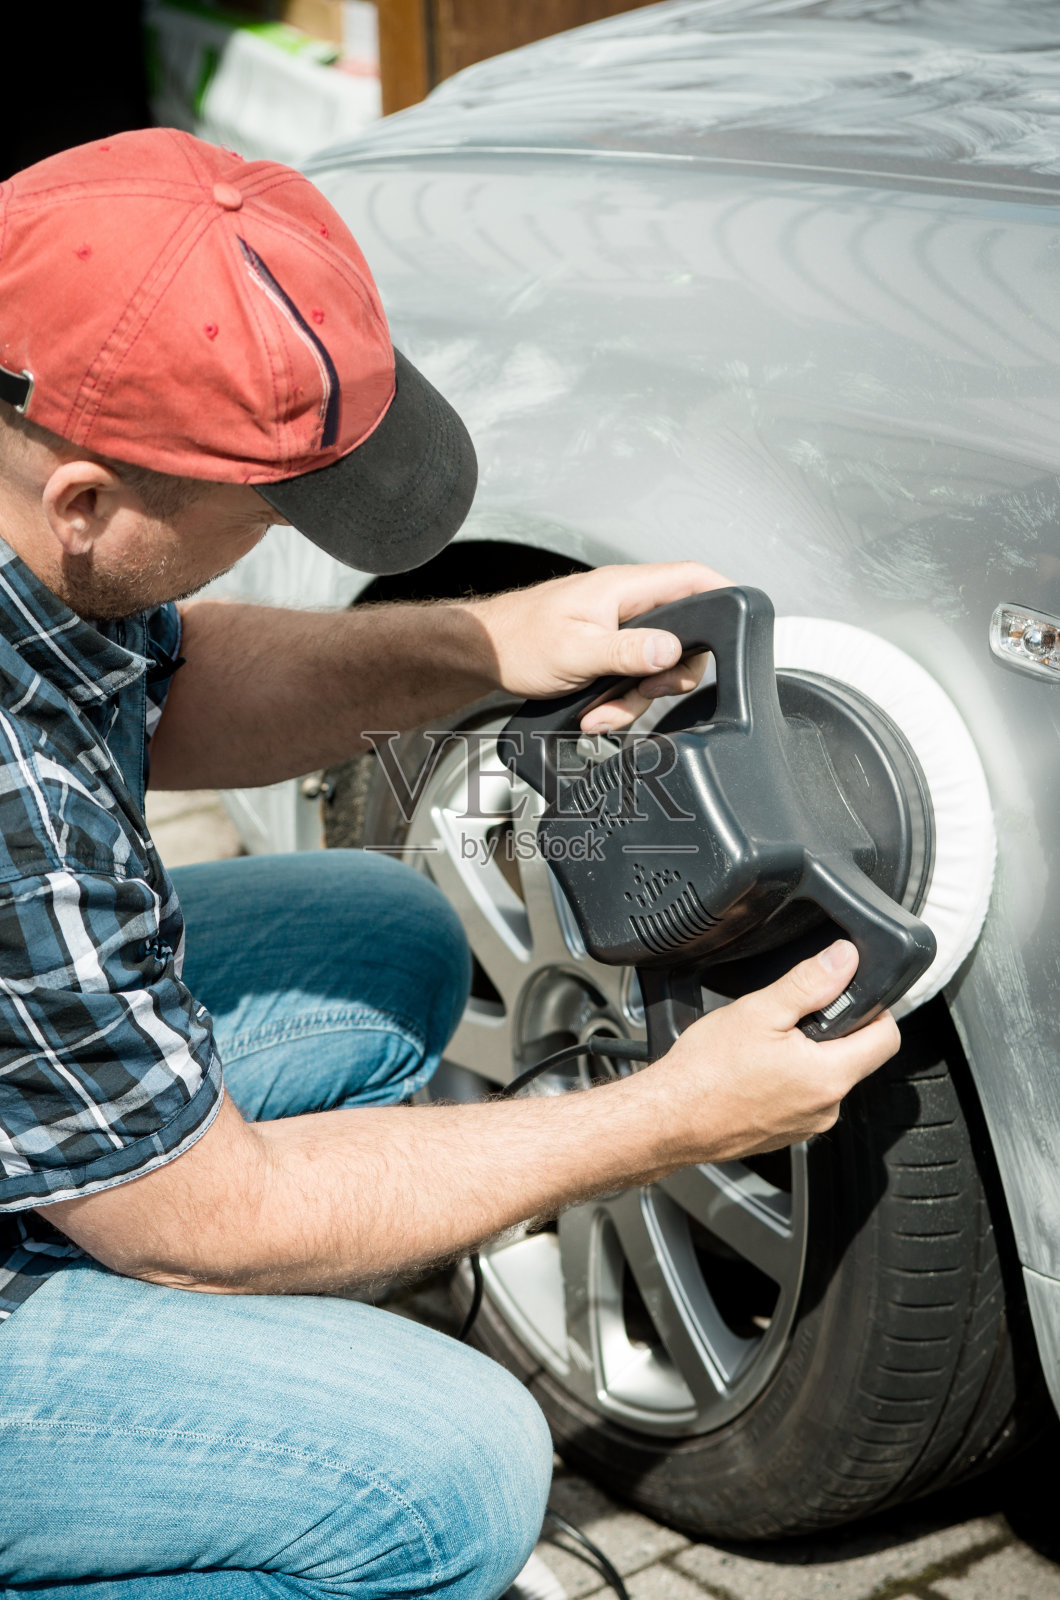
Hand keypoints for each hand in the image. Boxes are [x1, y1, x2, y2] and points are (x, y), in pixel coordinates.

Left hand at [472, 561, 731, 731]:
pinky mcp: (608, 653)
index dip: (722, 595)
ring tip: (603, 711)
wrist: (484, 655)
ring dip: (636, 697)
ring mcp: (618, 630)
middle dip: (671, 674)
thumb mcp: (577, 650)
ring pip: (657, 666)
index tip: (737, 625)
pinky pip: (632, 680)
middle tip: (649, 689)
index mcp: (624, 588)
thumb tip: (673, 649)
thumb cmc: (518, 640)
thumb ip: (627, 650)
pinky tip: (595, 712)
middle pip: (683, 635)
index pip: (692, 577)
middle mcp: (627, 604)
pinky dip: (618, 702)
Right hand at [648, 940, 900, 1166]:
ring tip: (763, 1047)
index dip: (875, 1009)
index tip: (850, 995)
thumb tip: (843, 959)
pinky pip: (802, 1099)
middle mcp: (826, 1108)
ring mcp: (807, 1125)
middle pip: (856, 1057)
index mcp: (829, 1076)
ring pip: (825, 1078)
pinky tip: (753, 1072)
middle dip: (831, 1032)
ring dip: (807, 1058)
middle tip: (790, 1018)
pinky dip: (786, 1082)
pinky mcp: (786, 1134)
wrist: (668, 1119)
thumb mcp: (759, 1011)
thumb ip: (809, 983)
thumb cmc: (705, 1073)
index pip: (887, 1038)